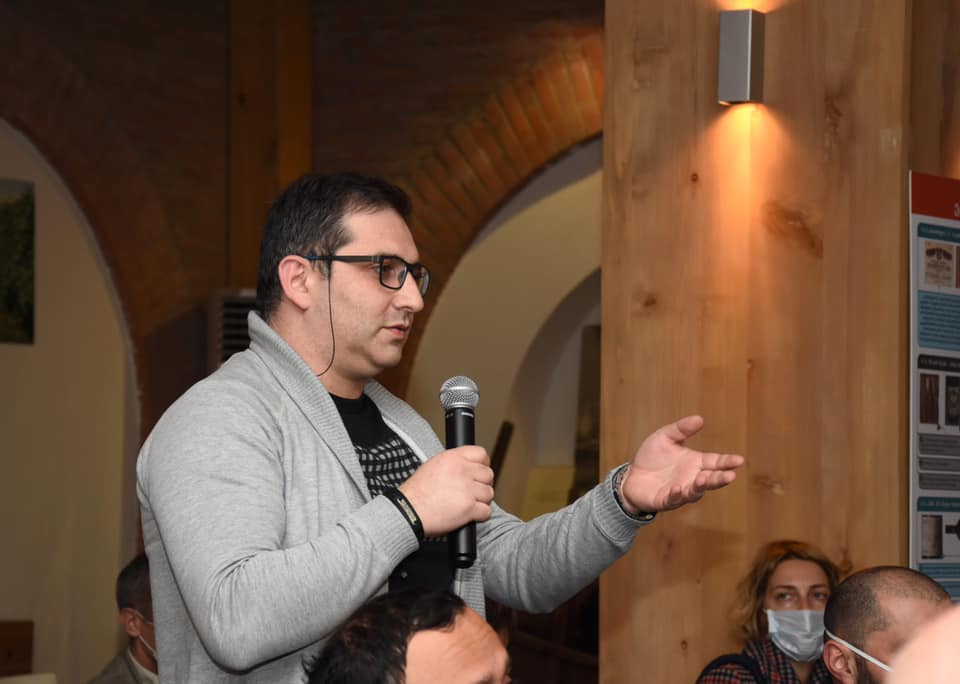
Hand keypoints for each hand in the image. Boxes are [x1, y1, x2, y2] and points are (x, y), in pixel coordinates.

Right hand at [398, 446, 494, 536]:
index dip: (483, 464)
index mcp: (453, 458)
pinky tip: (469, 514)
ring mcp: (467, 490)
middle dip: (482, 484)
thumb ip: (453, 463)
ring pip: (489, 493)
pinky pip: (486, 511)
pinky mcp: (469, 508)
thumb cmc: (416, 492)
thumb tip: (468, 467)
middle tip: (473, 491)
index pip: (481, 454)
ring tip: (468, 503)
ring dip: (482, 501)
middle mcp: (462, 471)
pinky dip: (480, 515)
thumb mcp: (433, 465)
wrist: (409, 510)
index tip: (480, 472)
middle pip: (488, 475)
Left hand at [620, 415, 742, 513]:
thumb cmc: (652, 458)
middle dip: (720, 478)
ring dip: (700, 487)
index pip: (715, 462)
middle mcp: (691, 479)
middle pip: (710, 480)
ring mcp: (680, 491)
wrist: (631, 477)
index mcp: (695, 463)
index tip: (739, 460)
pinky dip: (676, 495)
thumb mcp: (664, 437)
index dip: (727, 462)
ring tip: (704, 480)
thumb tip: (699, 419)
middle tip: (730, 476)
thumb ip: (680, 429)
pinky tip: (677, 488)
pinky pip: (673, 499)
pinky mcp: (665, 500)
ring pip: (694, 492)